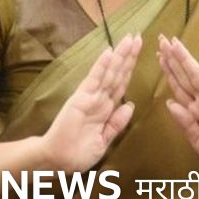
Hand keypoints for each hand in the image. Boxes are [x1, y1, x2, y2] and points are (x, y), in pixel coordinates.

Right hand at [41, 33, 141, 172]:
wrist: (58, 162)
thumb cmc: (78, 153)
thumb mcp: (104, 140)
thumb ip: (117, 123)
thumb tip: (130, 105)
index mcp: (106, 108)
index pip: (122, 83)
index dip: (131, 68)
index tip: (140, 53)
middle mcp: (100, 98)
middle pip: (118, 73)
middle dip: (128, 55)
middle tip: (138, 36)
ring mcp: (90, 96)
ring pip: (109, 72)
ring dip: (119, 55)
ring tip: (129, 38)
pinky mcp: (80, 99)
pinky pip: (94, 80)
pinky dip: (101, 65)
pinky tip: (109, 51)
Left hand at [158, 35, 198, 180]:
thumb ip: (185, 124)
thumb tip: (170, 103)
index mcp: (194, 112)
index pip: (178, 87)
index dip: (168, 72)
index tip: (159, 56)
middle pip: (183, 76)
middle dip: (172, 59)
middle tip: (161, 39)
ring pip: (196, 74)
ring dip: (184, 58)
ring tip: (174, 42)